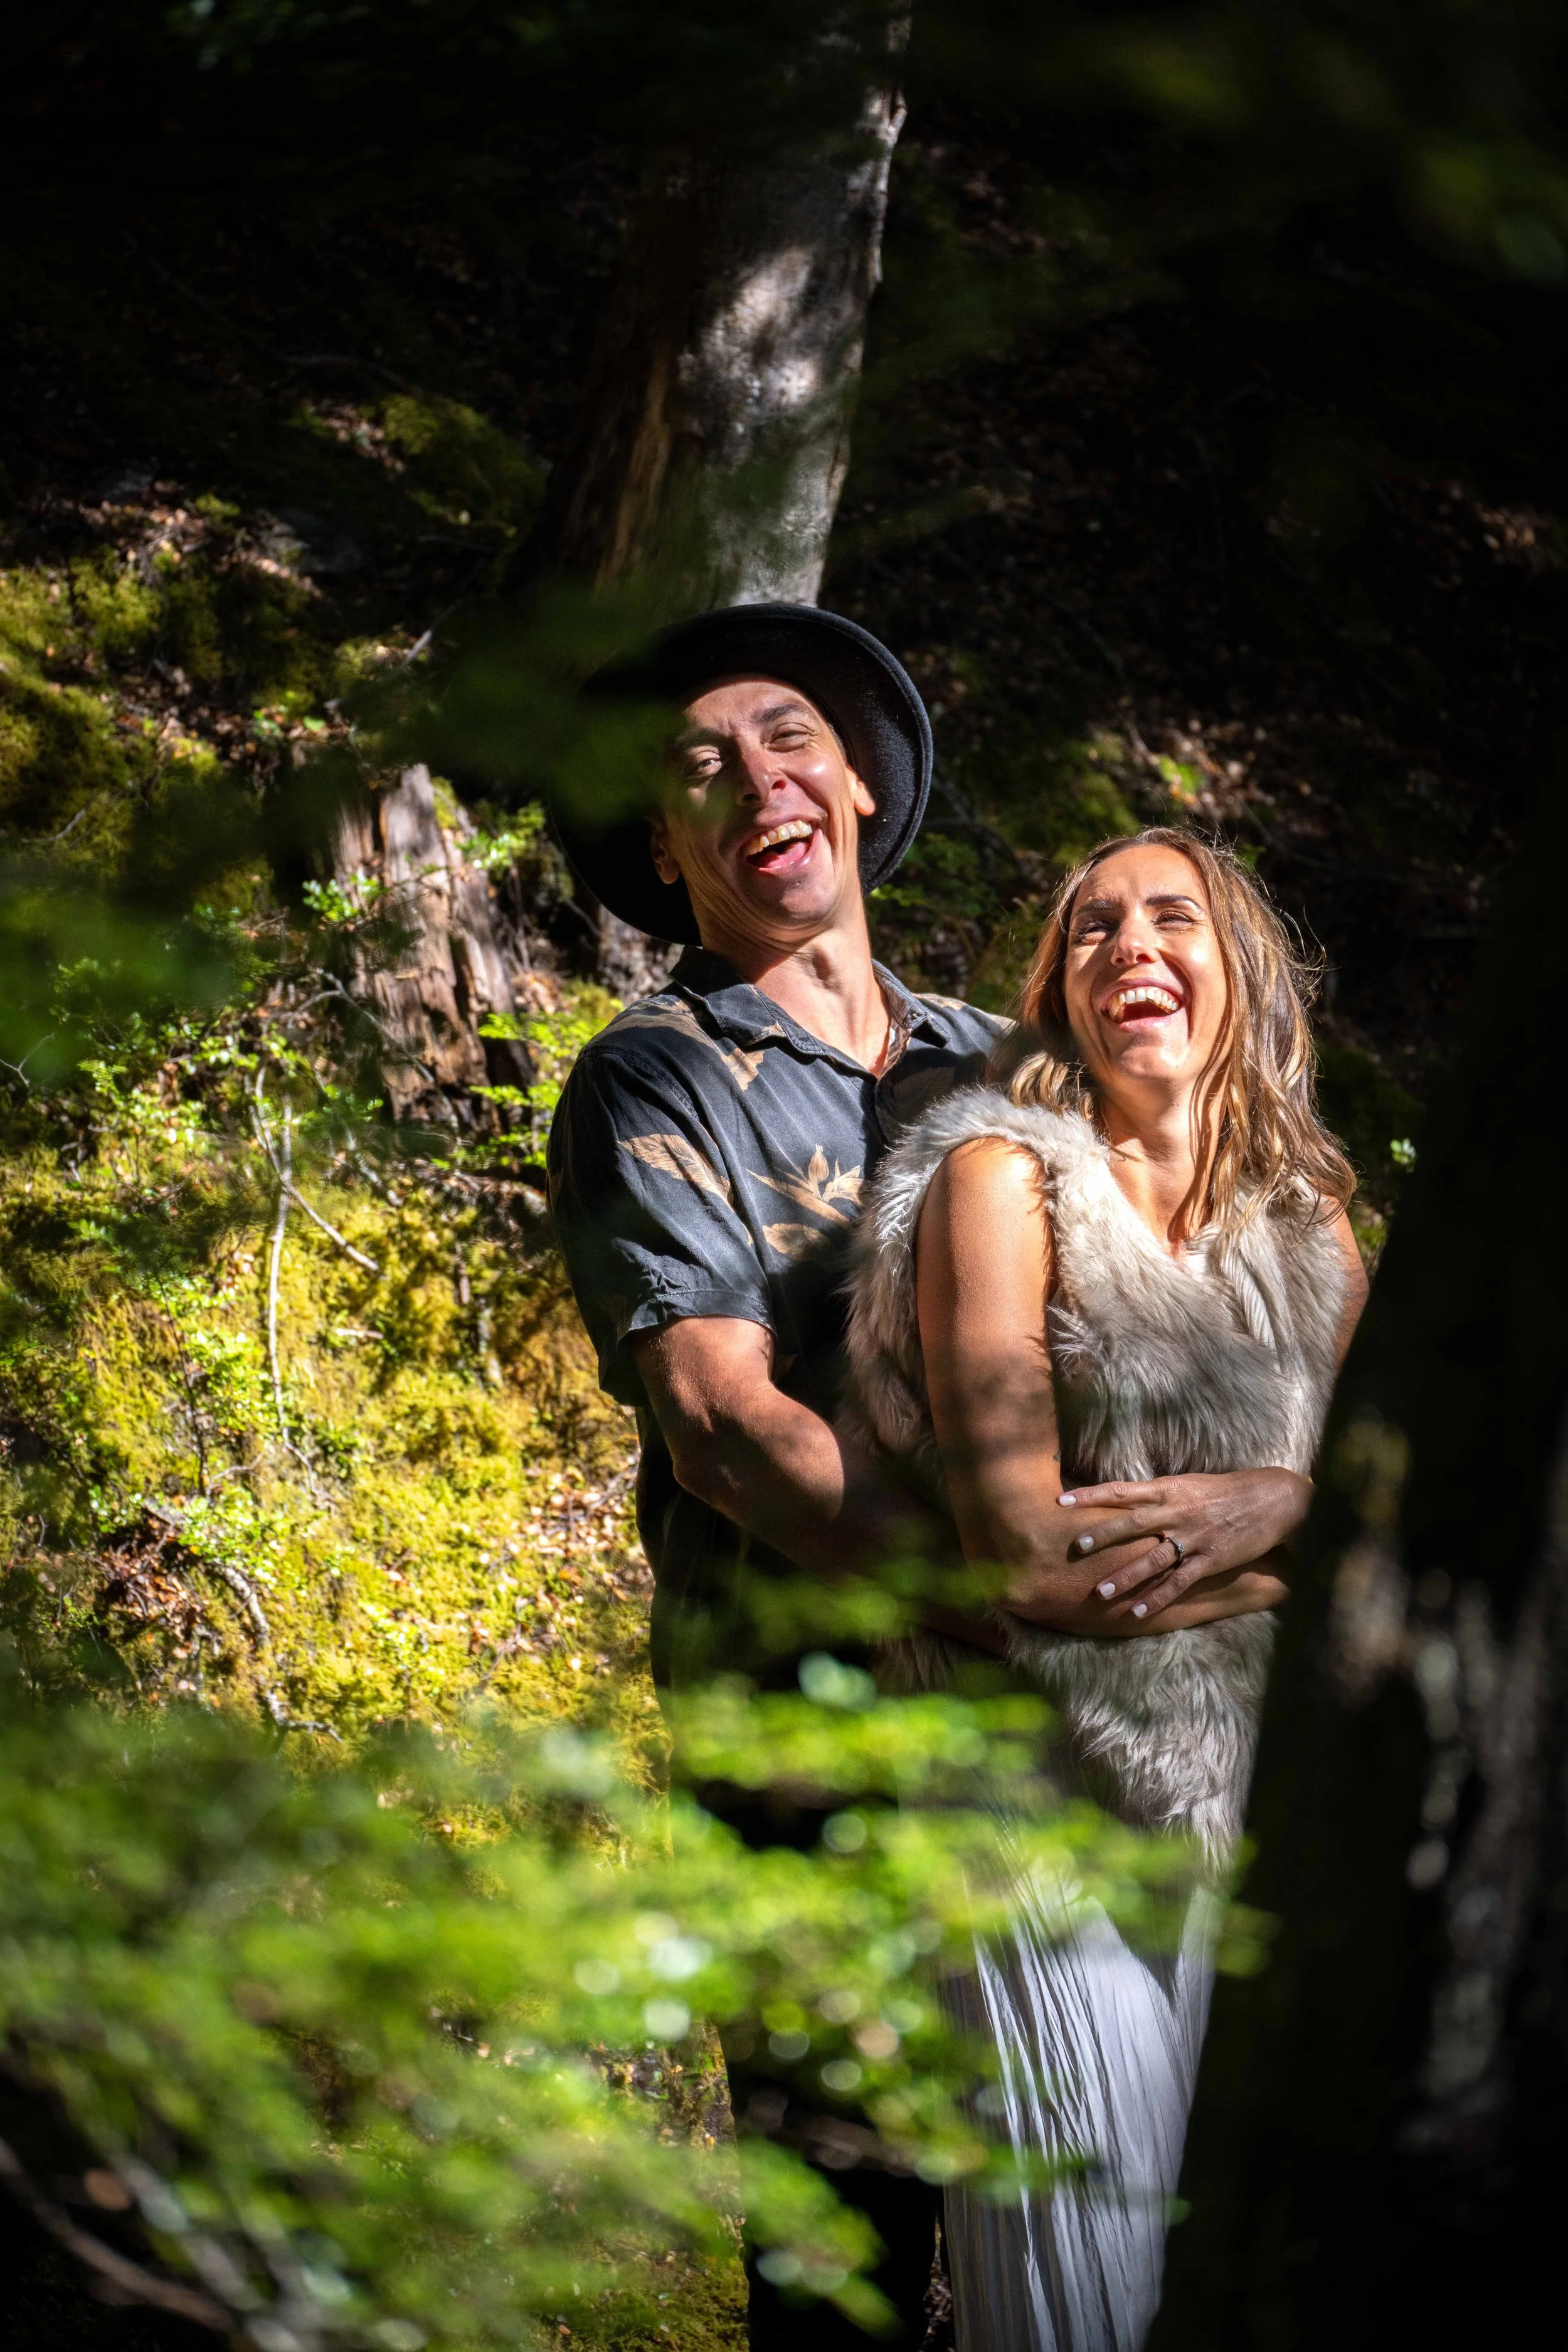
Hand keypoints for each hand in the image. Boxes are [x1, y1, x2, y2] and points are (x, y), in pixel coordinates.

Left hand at [1055, 1469, 1310, 1621]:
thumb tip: (1125, 1501)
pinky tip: (1137, 1612)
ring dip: (1125, 1576)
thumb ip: (1158, 1495)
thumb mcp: (1189, 1484)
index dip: (1091, 1495)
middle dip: (1102, 1535)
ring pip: (1152, 1558)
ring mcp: (1194, 1536)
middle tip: (1074, 1546)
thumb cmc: (1227, 1491)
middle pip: (1132, 1523)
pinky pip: (1179, 1582)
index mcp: (1169, 1489)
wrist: (1273, 1499)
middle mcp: (1177, 1511)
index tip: (1062, 1501)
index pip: (1122, 1490)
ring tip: (1099, 1591)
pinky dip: (1157, 1598)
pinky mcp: (1210, 1559)